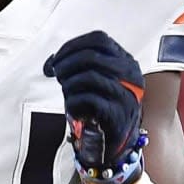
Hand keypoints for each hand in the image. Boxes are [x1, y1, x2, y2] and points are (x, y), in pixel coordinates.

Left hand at [43, 31, 147, 183]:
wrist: (114, 144)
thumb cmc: (99, 109)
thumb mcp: (92, 81)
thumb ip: (77, 66)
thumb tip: (52, 61)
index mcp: (126, 61)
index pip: (99, 39)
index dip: (72, 46)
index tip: (56, 60)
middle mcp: (131, 75)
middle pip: (91, 56)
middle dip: (65, 64)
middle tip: (55, 76)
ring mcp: (127, 94)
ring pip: (89, 76)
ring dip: (68, 84)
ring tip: (65, 93)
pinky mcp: (118, 115)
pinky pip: (89, 99)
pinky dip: (73, 102)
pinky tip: (73, 109)